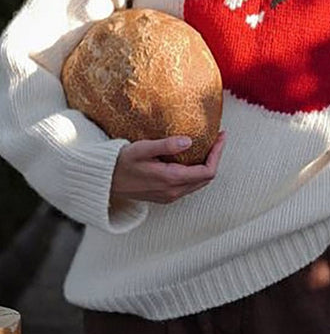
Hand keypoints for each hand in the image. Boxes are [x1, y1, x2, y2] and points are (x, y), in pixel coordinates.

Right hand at [110, 132, 225, 204]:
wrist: (104, 182)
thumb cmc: (121, 162)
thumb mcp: (142, 149)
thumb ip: (166, 145)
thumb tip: (189, 141)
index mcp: (171, 179)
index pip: (207, 171)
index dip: (218, 154)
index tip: (221, 136)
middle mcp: (174, 192)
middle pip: (206, 178)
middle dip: (215, 158)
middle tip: (217, 139)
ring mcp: (169, 196)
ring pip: (198, 183)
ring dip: (206, 166)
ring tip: (207, 146)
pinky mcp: (165, 197)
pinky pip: (188, 186)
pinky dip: (195, 172)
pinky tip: (191, 158)